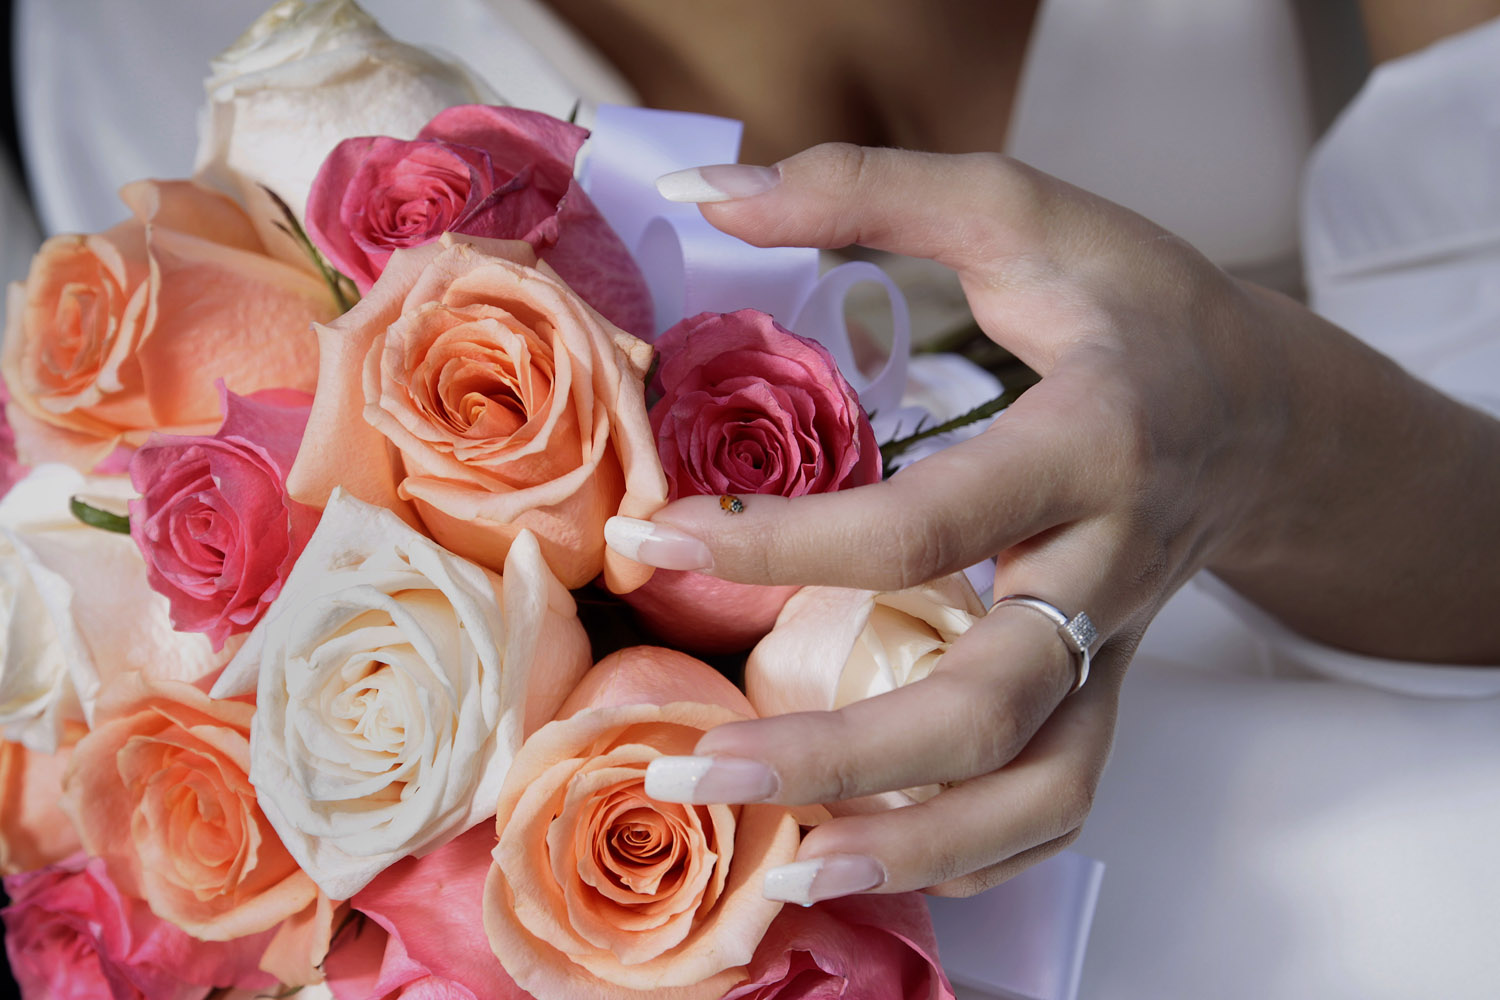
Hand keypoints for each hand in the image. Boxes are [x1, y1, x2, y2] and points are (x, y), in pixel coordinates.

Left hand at [607, 144, 1499, 899]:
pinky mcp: (1108, 687)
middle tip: (693, 768)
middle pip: (987, 704)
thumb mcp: (1022, 212)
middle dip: (837, 755)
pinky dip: (974, 853)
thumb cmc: (1132, 307)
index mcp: (1089, 444)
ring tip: (782, 868)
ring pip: (1039, 787)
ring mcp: (1115, 646)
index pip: (927, 523)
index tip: (652, 541)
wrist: (1261, 405)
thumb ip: (872, 190)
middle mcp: (1108, 567)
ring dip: (911, 846)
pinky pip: (1060, 801)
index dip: (784, 544)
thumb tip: (712, 194)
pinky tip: (874, 855)